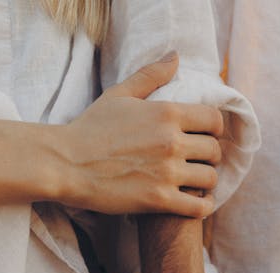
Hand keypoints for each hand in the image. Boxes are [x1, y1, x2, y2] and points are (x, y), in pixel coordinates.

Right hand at [56, 52, 222, 216]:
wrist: (65, 164)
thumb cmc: (89, 128)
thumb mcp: (119, 95)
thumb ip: (150, 75)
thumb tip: (176, 57)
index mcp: (166, 113)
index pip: (214, 120)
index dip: (214, 130)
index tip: (206, 137)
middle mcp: (171, 141)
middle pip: (214, 151)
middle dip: (210, 157)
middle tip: (199, 162)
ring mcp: (166, 172)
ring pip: (209, 178)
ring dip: (206, 182)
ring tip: (196, 183)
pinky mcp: (159, 200)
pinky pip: (198, 207)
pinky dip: (203, 207)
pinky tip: (197, 204)